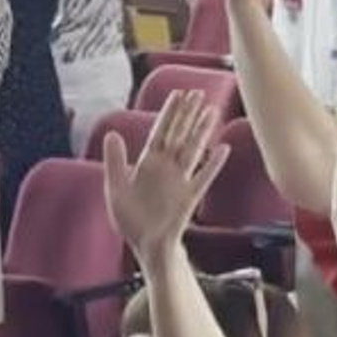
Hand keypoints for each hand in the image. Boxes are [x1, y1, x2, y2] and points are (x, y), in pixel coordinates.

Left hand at [102, 90, 227, 257]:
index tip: (179, 94)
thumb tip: (112, 134)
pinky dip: (214, 163)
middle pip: (180, 134)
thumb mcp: (115, 188)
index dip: (170, 112)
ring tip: (211, 110)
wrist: (145, 244)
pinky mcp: (190, 196)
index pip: (161, 131)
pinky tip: (223, 148)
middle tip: (198, 92)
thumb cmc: (130, 218)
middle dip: (188, 113)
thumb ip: (115, 161)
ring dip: (202, 130)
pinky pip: (204, 176)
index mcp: (148, 162)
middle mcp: (167, 167)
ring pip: (193, 148)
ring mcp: (181, 180)